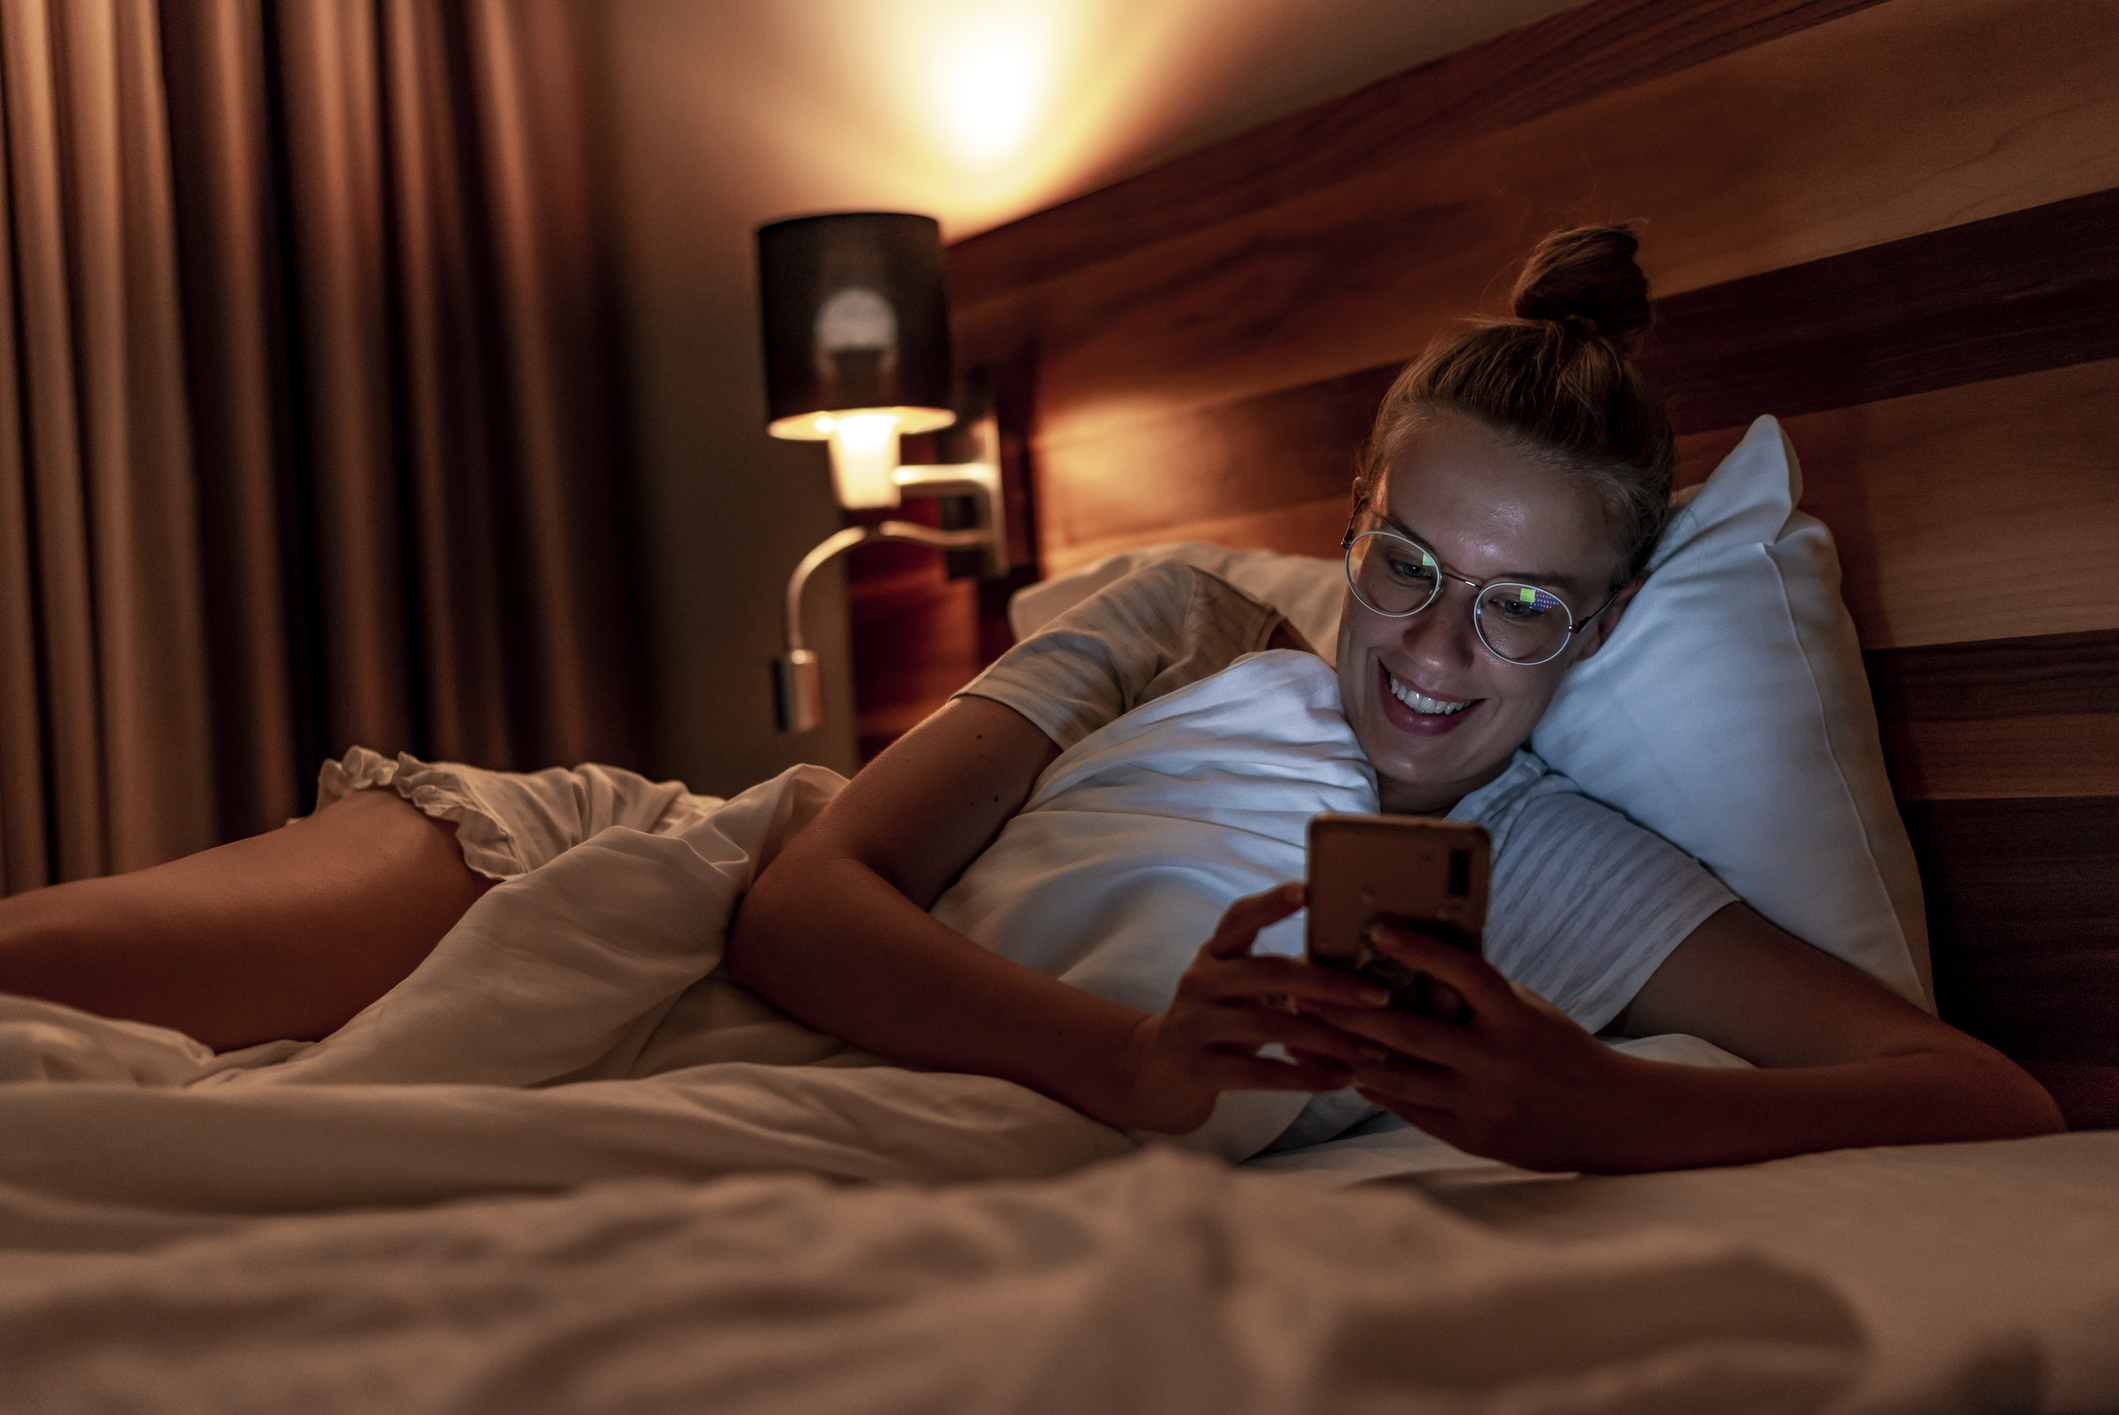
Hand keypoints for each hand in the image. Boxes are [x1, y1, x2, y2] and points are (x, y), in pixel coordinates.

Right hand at [1119, 883, 1391, 1133]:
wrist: (1156, 1074)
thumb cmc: (1218, 1024)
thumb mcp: (1241, 991)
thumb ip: (1283, 974)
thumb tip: (1355, 961)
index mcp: (1215, 955)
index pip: (1240, 918)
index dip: (1273, 903)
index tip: (1310, 889)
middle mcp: (1199, 982)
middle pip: (1267, 972)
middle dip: (1328, 984)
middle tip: (1377, 996)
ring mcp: (1195, 1025)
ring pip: (1269, 1027)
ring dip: (1328, 1039)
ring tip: (1371, 1051)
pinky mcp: (1197, 1069)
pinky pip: (1258, 1074)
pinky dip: (1304, 1077)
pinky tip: (1340, 1079)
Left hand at [1300, 923, 1637, 1170]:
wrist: (1611, 1120)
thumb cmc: (1562, 1052)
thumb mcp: (1529, 1011)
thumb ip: (1479, 994)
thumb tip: (1419, 961)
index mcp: (1516, 1018)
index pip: (1463, 972)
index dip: (1420, 948)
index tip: (1377, 927)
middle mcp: (1496, 1060)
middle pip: (1409, 1032)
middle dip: (1351, 1013)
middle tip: (1306, 992)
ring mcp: (1482, 1103)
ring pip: (1399, 1078)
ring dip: (1350, 1055)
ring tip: (1310, 1035)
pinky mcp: (1472, 1138)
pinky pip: (1410, 1111)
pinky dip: (1377, 1089)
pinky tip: (1348, 1071)